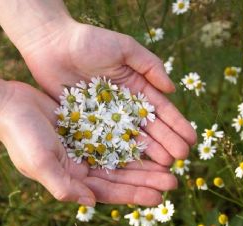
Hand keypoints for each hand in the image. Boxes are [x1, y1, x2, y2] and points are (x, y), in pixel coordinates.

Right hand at [0, 81, 177, 205]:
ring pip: (124, 157)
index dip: (135, 194)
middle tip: (174, 180)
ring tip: (170, 163)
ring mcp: (89, 146)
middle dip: (148, 179)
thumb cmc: (21, 136)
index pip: (110, 190)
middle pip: (123, 175)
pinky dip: (135, 139)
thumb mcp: (40, 163)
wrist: (11, 105)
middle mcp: (84, 165)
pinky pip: (119, 136)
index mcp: (74, 178)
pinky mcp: (92, 127)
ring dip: (146, 161)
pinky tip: (152, 139)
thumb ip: (63, 185)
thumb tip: (91, 202)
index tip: (159, 196)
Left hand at [19, 21, 196, 165]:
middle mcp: (125, 106)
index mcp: (138, 88)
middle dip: (168, 142)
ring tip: (165, 165)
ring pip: (132, 138)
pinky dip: (120, 154)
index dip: (177, 124)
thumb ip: (150, 66)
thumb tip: (172, 89)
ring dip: (149, 152)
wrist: (52, 45)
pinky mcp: (88, 125)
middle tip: (182, 157)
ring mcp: (107, 118)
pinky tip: (134, 166)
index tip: (191, 137)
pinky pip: (107, 142)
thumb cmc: (90, 42)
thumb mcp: (126, 48)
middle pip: (151, 128)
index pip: (161, 109)